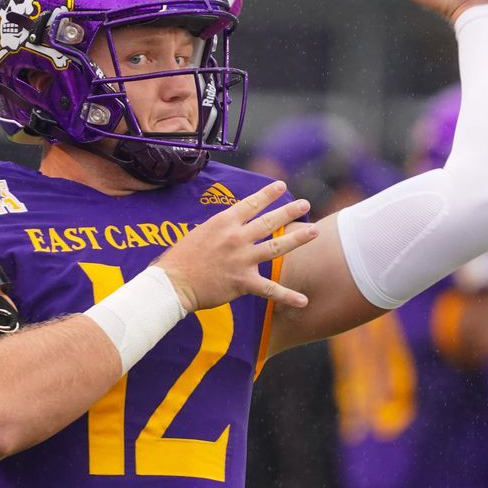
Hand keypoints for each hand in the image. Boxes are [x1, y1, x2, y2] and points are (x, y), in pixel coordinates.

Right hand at [154, 180, 316, 312]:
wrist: (174, 282)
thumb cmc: (181, 258)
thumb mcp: (200, 232)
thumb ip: (220, 228)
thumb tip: (232, 225)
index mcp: (223, 223)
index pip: (250, 204)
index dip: (267, 194)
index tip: (281, 185)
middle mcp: (236, 238)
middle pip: (268, 222)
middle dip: (289, 211)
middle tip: (305, 204)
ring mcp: (242, 259)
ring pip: (276, 247)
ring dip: (297, 238)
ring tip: (314, 231)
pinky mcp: (243, 282)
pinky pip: (270, 290)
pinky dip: (287, 296)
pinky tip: (303, 301)